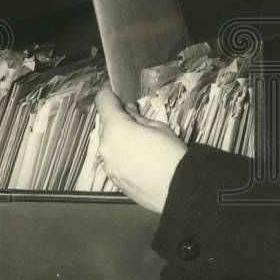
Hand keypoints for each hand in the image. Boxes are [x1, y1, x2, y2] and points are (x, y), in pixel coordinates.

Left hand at [94, 84, 186, 213]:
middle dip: (116, 118)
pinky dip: (121, 154)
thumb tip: (130, 113)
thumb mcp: (159, 127)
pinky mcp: (114, 180)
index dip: (108, 93)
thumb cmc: (170, 153)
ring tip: (139, 139)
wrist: (176, 190)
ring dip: (118, 137)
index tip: (113, 90)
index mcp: (116, 128)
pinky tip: (138, 158)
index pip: (103, 102)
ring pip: (108, 144)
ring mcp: (108, 165)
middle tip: (134, 116)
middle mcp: (105, 146)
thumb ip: (139, 118)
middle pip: (105, 124)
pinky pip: (113, 160)